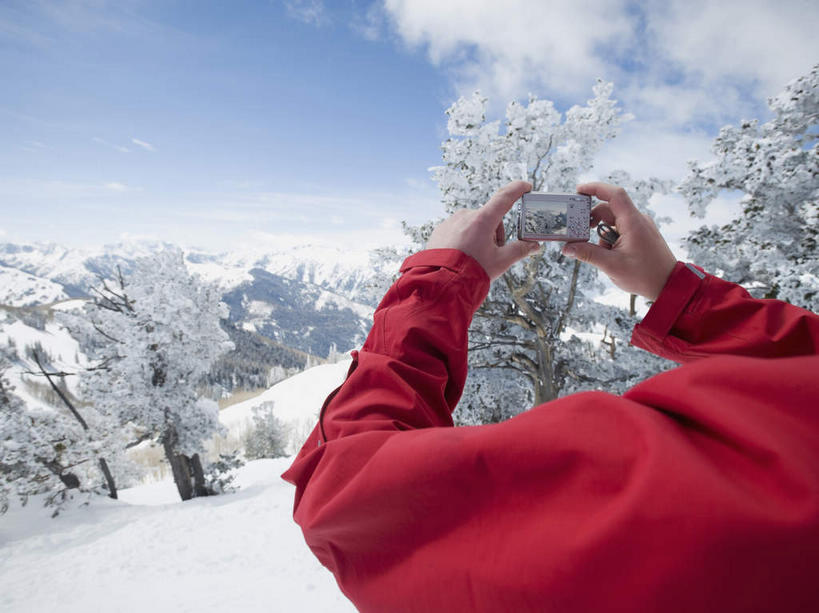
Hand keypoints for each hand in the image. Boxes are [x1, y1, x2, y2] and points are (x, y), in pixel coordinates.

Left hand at [426, 181, 540, 280]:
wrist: (441, 284)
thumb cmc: (472, 272)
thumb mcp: (501, 262)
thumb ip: (520, 250)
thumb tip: (534, 245)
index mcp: (483, 220)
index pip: (505, 197)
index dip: (517, 189)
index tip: (526, 186)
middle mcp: (465, 215)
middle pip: (490, 217)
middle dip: (496, 233)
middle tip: (493, 253)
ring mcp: (451, 221)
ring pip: (474, 224)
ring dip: (480, 235)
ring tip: (476, 257)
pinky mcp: (441, 229)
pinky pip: (458, 229)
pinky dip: (465, 239)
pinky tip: (463, 256)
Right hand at [562, 183, 676, 300]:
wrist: (669, 285)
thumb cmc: (645, 276)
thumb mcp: (612, 266)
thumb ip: (588, 254)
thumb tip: (568, 248)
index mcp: (633, 222)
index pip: (614, 194)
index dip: (595, 188)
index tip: (578, 191)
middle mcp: (637, 220)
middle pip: (608, 209)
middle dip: (592, 219)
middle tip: (579, 231)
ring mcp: (640, 227)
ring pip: (613, 221)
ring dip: (601, 234)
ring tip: (600, 252)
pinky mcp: (640, 235)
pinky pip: (620, 230)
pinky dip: (609, 239)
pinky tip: (610, 255)